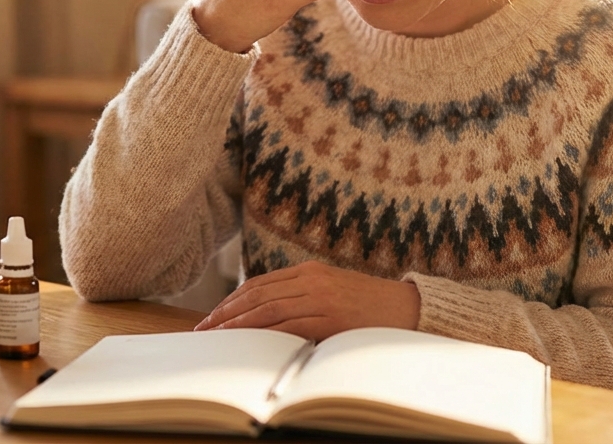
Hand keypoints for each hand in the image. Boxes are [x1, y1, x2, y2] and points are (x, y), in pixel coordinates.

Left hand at [193, 260, 421, 341]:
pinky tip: (245, 341)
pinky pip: (287, 324)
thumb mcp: (334, 293)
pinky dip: (262, 332)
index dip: (232, 300)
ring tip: (216, 336)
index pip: (260, 284)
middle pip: (257, 294)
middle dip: (226, 313)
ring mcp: (320, 297)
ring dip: (236, 324)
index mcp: (310, 271)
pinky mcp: (330, 317)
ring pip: (266, 308)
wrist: (409, 309)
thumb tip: (268, 318)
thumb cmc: (371, 307)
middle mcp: (311, 279)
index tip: (213, 316)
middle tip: (203, 329)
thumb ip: (304, 298)